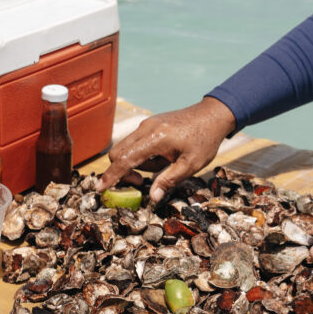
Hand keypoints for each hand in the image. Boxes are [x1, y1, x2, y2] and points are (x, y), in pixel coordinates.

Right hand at [96, 97, 236, 202]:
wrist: (213, 115)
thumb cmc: (205, 140)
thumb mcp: (190, 165)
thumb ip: (168, 181)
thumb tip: (151, 198)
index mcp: (155, 138)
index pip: (125, 159)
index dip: (111, 176)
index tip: (99, 188)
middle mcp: (146, 128)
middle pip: (117, 153)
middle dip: (122, 171)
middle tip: (142, 183)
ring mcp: (146, 125)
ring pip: (126, 148)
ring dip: (137, 164)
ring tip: (164, 165)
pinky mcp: (149, 125)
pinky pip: (136, 143)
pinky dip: (142, 155)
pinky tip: (163, 157)